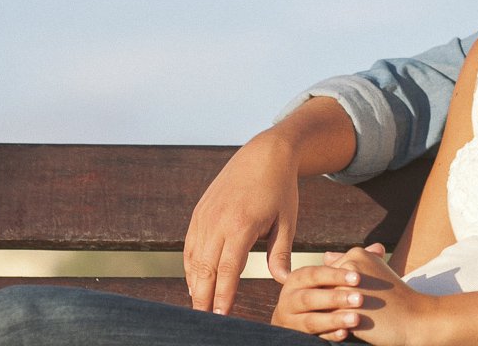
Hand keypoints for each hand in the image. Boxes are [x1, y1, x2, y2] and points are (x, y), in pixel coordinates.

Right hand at [183, 133, 299, 313]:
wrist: (263, 154)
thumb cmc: (280, 188)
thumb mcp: (287, 220)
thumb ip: (281, 253)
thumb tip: (283, 283)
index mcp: (241, 224)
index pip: (229, 269)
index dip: (223, 296)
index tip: (222, 317)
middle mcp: (217, 221)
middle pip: (205, 269)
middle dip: (204, 298)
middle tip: (205, 323)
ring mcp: (204, 216)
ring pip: (193, 259)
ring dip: (194, 286)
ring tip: (199, 309)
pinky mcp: (199, 213)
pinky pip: (189, 246)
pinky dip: (190, 267)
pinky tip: (196, 284)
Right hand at [271, 264, 364, 341]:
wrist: (303, 319)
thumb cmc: (326, 290)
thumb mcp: (334, 276)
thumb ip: (354, 263)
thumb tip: (378, 249)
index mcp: (298, 279)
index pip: (315, 274)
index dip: (335, 275)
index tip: (358, 278)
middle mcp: (289, 299)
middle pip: (310, 298)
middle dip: (335, 298)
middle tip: (360, 298)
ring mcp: (291, 320)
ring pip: (311, 321)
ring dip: (334, 319)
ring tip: (356, 318)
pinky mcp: (297, 337)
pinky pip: (313, 338)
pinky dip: (330, 336)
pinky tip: (346, 334)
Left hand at [329, 246, 437, 345]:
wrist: (415, 318)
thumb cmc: (394, 296)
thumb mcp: (374, 270)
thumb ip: (348, 262)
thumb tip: (326, 256)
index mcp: (356, 254)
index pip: (329, 272)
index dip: (338, 289)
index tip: (356, 298)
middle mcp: (349, 268)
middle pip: (323, 287)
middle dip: (331, 301)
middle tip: (353, 311)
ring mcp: (346, 290)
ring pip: (323, 304)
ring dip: (328, 315)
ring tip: (347, 322)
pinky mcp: (345, 313)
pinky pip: (327, 322)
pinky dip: (330, 328)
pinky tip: (344, 331)